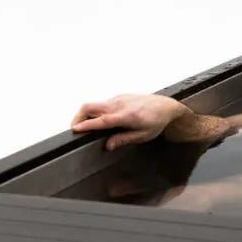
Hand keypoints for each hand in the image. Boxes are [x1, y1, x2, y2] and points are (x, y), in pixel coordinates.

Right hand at [71, 94, 191, 150]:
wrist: (166, 106)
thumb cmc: (157, 121)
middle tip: (75, 129)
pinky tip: (102, 121)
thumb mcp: (144, 135)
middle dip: (78, 117)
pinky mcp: (119, 97)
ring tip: (87, 128)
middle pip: (90, 106)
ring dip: (86, 115)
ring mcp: (118, 99)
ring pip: (94, 105)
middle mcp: (120, 104)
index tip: (76, 129)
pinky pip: (103, 104)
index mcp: (127, 116)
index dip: (87, 125)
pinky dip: (96, 112)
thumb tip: (108, 145)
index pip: (102, 120)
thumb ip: (124, 139)